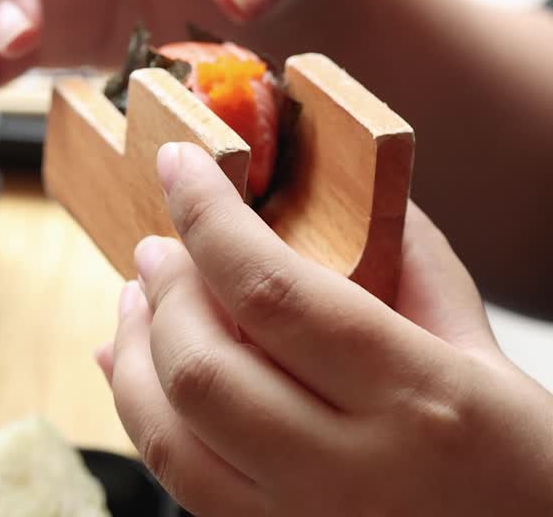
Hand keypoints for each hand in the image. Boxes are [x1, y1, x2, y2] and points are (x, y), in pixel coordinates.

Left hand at [99, 142, 552, 515]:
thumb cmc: (523, 466)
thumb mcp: (487, 356)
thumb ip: (413, 266)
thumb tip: (347, 187)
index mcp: (416, 400)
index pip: (272, 292)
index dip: (208, 218)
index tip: (178, 165)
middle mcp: (350, 471)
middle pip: (201, 367)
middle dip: (163, 290)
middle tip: (158, 248)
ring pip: (167, 434)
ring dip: (134, 352)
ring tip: (140, 300)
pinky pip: (173, 479)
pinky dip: (139, 411)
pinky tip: (132, 366)